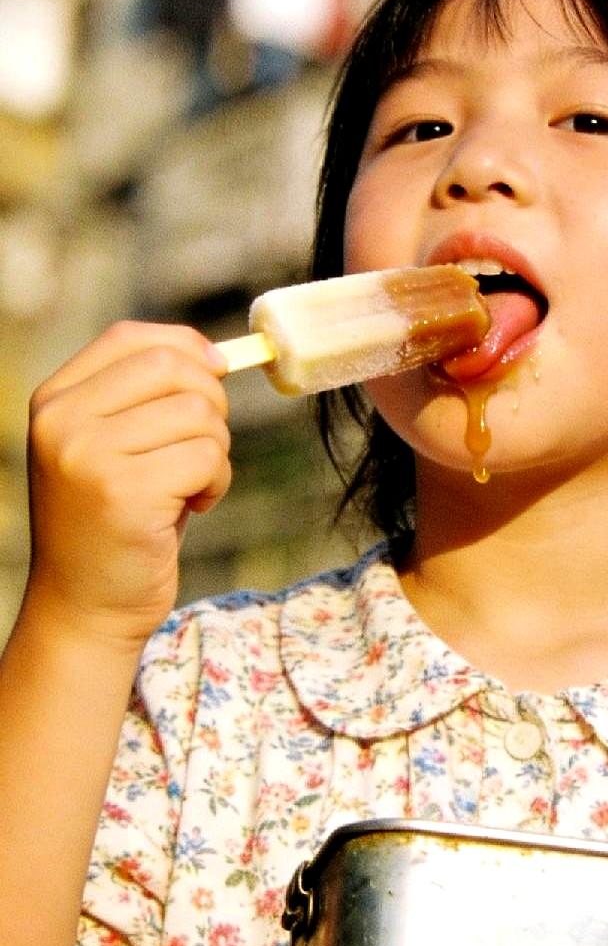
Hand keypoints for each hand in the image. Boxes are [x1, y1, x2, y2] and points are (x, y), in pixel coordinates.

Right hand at [24, 321, 230, 650]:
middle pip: (171, 367)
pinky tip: (192, 508)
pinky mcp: (125, 494)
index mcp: (53, 401)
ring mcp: (88, 457)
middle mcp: (62, 422)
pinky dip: (217, 481)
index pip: (128, 337)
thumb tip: (217, 354)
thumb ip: (144, 395)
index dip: (184, 345)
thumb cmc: (114, 520)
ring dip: (215, 449)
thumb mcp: (110, 445)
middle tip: (204, 444)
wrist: (84, 609)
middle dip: (210, 400)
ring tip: (190, 486)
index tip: (214, 371)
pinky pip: (207, 457)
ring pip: (198, 412)